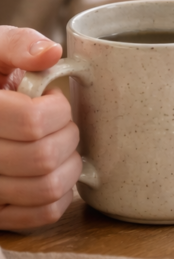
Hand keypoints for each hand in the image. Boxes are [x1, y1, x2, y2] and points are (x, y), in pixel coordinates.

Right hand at [0, 27, 81, 231]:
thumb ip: (18, 44)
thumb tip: (50, 53)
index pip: (32, 122)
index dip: (56, 109)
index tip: (51, 99)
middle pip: (43, 157)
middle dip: (66, 135)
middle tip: (58, 123)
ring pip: (46, 189)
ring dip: (69, 165)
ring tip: (57, 145)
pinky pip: (42, 214)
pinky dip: (60, 194)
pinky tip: (53, 171)